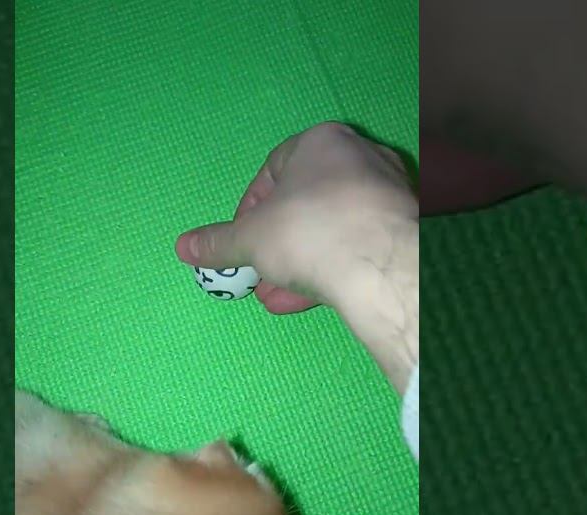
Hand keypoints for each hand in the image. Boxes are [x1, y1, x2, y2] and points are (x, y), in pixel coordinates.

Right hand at [175, 121, 417, 314]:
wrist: (382, 264)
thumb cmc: (308, 230)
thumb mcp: (250, 239)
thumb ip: (218, 243)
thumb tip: (183, 247)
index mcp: (322, 142)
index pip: (274, 168)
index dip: (249, 207)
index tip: (238, 239)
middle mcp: (360, 159)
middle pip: (305, 202)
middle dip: (275, 243)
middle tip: (255, 272)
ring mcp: (387, 196)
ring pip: (331, 229)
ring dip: (298, 263)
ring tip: (273, 296)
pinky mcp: (402, 233)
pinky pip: (356, 248)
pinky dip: (329, 270)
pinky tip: (303, 301)